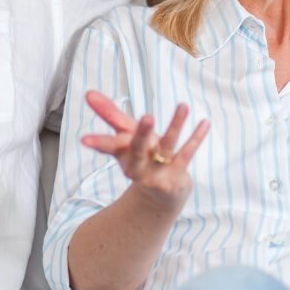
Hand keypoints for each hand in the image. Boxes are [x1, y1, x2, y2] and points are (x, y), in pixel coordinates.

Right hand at [81, 90, 209, 210]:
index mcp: (124, 154)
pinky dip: (196, 137)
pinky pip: (187, 152)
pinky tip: (205, 122)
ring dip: (176, 125)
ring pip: (168, 146)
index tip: (84, 140)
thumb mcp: (125, 136)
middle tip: (147, 117)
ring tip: (184, 106)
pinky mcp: (177, 173)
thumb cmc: (140, 159)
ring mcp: (159, 170)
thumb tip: (89, 92)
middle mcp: (139, 164)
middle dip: (142, 133)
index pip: (110, 145)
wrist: (159, 197)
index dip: (98, 142)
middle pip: (138, 149)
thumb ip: (109, 114)